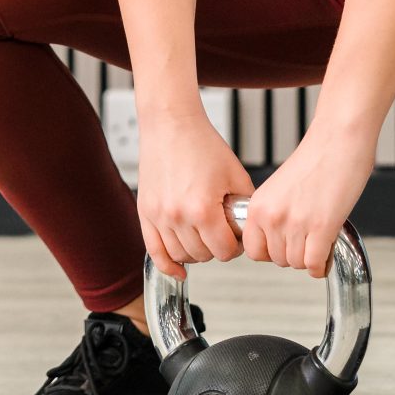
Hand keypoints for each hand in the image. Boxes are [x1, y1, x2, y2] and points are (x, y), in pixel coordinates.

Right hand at [135, 109, 256, 283]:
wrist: (172, 124)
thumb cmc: (202, 144)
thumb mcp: (236, 174)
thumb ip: (246, 206)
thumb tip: (250, 229)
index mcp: (203, 209)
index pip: (224, 251)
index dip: (235, 247)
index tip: (236, 237)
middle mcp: (178, 216)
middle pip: (204, 256)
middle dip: (217, 247)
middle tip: (221, 232)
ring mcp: (158, 216)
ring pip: (181, 256)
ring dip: (196, 252)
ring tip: (204, 236)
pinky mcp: (145, 212)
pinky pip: (154, 251)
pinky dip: (168, 265)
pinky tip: (179, 270)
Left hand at [239, 124, 374, 279]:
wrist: (339, 139)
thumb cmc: (316, 159)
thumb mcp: (279, 188)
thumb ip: (273, 214)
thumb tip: (277, 242)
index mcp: (258, 205)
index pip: (253, 250)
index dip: (271, 252)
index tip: (284, 246)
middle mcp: (271, 216)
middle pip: (278, 260)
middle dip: (295, 254)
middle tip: (308, 240)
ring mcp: (295, 223)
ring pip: (297, 264)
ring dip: (310, 257)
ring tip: (319, 239)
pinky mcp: (321, 227)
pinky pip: (314, 264)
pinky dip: (321, 265)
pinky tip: (326, 253)